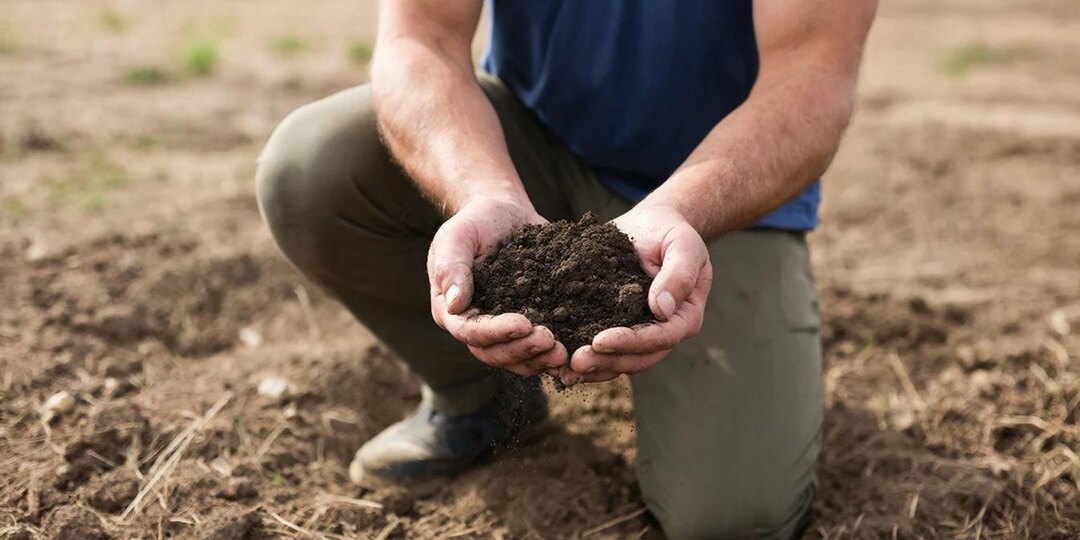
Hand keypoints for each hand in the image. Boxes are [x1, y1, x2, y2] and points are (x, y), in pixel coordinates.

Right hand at [428, 196, 569, 375]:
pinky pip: (538, 349)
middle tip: (551, 342)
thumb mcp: (457, 237)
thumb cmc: (475, 223)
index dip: (496, 332)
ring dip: (539, 359)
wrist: (504, 215)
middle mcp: (476, 328)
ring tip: (564, 353)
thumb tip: (455, 305)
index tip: (524, 323)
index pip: (470, 331)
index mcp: (452, 311)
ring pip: (517, 359)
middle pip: (494, 353)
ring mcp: (503, 331)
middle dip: (522, 350)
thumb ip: (452, 268)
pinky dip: (554, 354)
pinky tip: (575, 352)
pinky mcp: (528, 326)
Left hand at [560, 204, 711, 384]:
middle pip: (638, 358)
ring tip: (564, 369)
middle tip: (575, 362)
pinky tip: (559, 361)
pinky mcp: (617, 327)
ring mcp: (640, 333)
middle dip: (606, 361)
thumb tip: (661, 309)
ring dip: (592, 367)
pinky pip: (602, 349)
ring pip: (619, 360)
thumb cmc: (671, 232)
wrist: (652, 225)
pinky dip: (583, 354)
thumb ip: (678, 275)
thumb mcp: (683, 245)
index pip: (660, 338)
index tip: (599, 340)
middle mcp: (664, 332)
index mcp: (684, 317)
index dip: (631, 342)